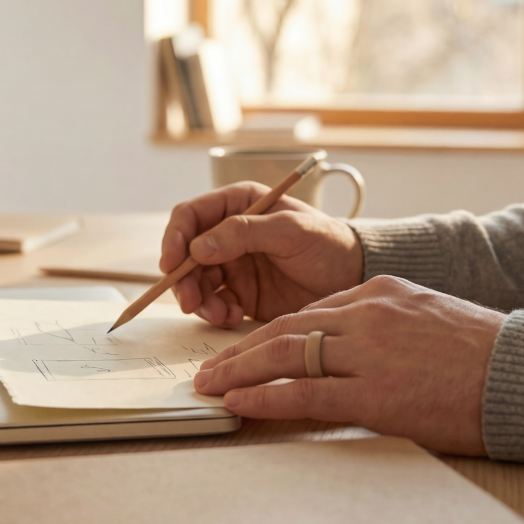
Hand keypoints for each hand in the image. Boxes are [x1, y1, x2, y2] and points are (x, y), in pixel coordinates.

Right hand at [160, 182, 363, 326]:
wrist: (353, 278)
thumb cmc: (328, 243)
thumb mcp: (291, 230)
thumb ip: (245, 232)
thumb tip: (198, 247)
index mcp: (237, 204)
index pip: (190, 216)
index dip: (174, 239)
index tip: (170, 265)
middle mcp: (228, 233)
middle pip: (185, 254)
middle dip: (183, 279)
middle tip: (191, 303)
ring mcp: (232, 264)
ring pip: (195, 282)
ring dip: (199, 301)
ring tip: (219, 315)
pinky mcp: (240, 293)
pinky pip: (213, 304)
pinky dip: (215, 314)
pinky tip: (232, 318)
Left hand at [191, 275, 504, 455]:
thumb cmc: (485, 352)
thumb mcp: (428, 316)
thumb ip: (385, 325)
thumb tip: (352, 347)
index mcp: (379, 292)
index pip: (309, 313)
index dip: (269, 334)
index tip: (246, 349)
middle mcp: (366, 315)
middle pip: (285, 329)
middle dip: (241, 350)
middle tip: (209, 368)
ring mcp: (367, 353)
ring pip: (285, 355)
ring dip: (239, 372)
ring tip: (210, 386)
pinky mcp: (374, 394)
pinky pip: (303, 394)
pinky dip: (264, 398)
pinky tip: (239, 404)